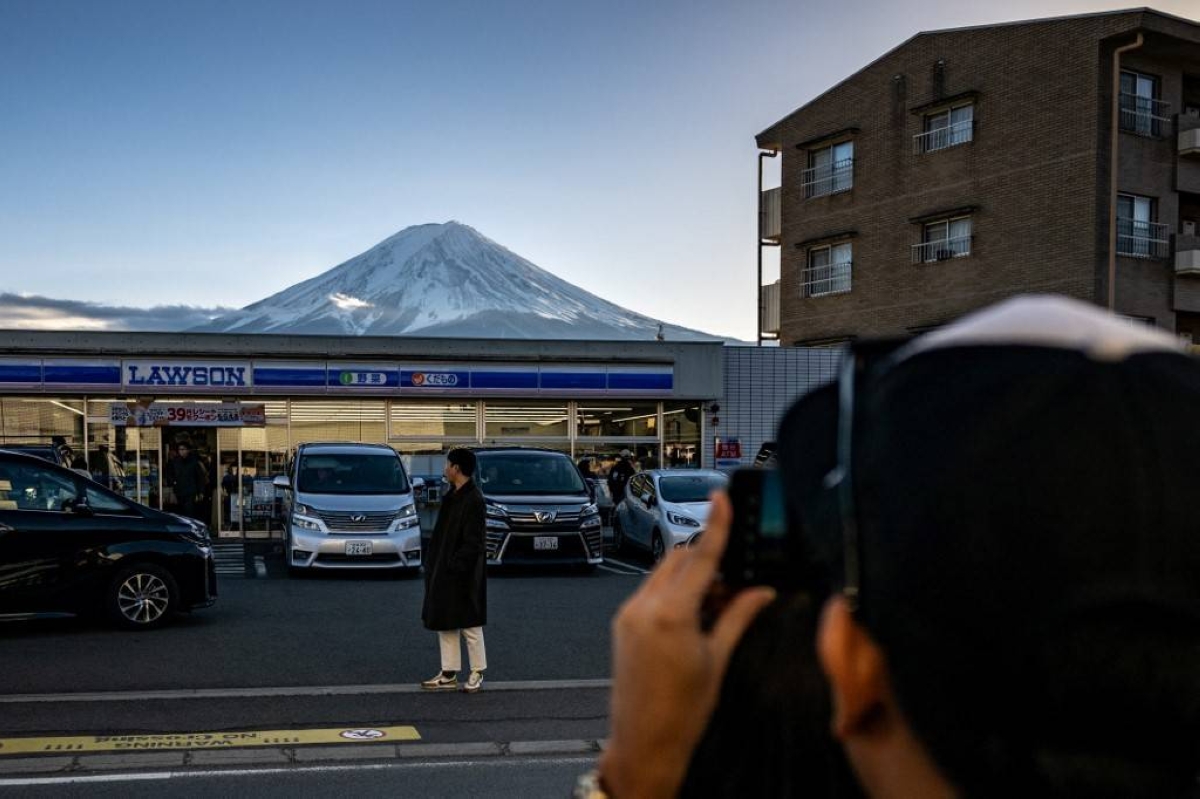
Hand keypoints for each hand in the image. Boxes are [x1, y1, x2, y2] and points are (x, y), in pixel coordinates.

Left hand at [599, 492, 774, 798]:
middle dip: (706, 561)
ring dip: (689, 577)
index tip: (721, 497)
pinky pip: (650, 592)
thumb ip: (739, 617)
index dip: (715, 524)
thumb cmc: (682, 711)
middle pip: (680, 559)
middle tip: (734, 584)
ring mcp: (629, 615)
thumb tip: (762, 592)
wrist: (644, 743)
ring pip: (663, 573)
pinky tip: (691, 617)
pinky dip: (672, 593)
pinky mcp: (622, 623)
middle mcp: (644, 608)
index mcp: (672, 615)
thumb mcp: (718, 659)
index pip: (701, 557)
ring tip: (713, 608)